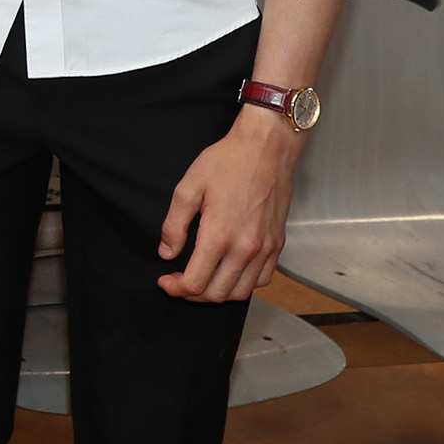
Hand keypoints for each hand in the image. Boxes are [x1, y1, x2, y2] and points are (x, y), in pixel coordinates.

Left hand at [158, 104, 303, 301]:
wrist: (266, 149)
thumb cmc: (226, 162)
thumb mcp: (188, 188)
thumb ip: (174, 225)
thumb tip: (167, 252)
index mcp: (219, 236)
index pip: (196, 283)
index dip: (176, 288)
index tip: (165, 281)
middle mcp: (246, 248)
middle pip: (218, 294)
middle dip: (193, 294)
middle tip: (179, 282)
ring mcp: (265, 248)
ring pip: (242, 292)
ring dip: (219, 293)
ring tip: (202, 280)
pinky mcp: (278, 244)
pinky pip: (262, 279)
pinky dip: (243, 284)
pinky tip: (229, 272)